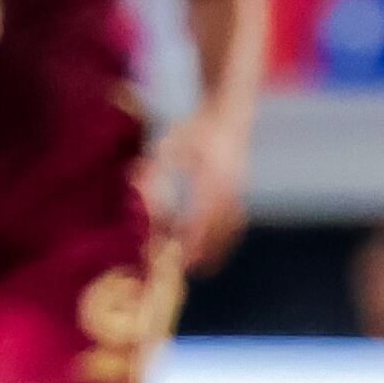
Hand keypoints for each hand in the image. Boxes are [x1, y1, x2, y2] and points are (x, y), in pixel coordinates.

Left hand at [154, 110, 252, 271]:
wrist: (229, 112)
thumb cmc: (195, 128)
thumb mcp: (168, 146)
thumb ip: (155, 175)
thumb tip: (141, 201)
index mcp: (212, 177)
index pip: (201, 218)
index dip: (190, 241)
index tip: (178, 257)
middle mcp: (231, 188)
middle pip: (220, 230)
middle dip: (205, 252)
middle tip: (187, 270)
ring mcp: (240, 190)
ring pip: (231, 229)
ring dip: (216, 248)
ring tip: (199, 266)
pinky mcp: (242, 192)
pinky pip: (235, 222)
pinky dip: (224, 238)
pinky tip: (211, 247)